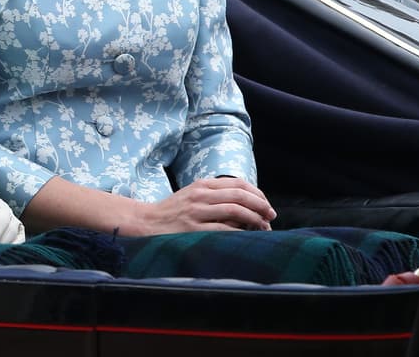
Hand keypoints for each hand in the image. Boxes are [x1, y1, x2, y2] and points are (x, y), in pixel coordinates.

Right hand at [135, 177, 276, 234]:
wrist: (147, 222)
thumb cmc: (173, 211)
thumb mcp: (193, 194)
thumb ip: (215, 195)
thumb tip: (245, 206)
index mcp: (202, 184)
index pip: (238, 183)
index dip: (257, 193)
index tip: (266, 204)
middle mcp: (201, 195)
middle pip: (240, 195)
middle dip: (260, 205)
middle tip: (271, 215)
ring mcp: (197, 211)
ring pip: (235, 210)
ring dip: (254, 219)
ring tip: (263, 226)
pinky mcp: (193, 229)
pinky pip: (223, 228)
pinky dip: (239, 231)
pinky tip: (247, 236)